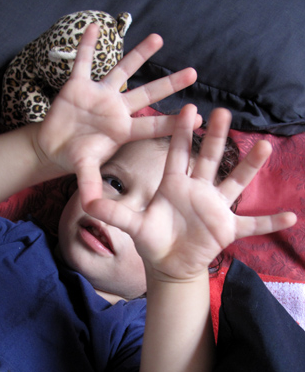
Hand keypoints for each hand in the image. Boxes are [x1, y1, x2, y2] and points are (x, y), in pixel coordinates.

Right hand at [36, 23, 199, 206]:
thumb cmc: (76, 157)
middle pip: (147, 95)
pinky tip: (95, 28)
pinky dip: (87, 46)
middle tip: (193, 73)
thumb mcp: (84, 170)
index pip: (151, 126)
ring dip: (139, 55)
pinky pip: (84, 62)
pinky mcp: (78, 86)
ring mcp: (100, 96)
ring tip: (159, 39)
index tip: (196, 118)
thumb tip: (92, 207)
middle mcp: (116, 110)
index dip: (172, 123)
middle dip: (169, 85)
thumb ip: (90, 184)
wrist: (54, 147)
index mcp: (121, 131)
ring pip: (123, 71)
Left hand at [88, 105, 296, 281]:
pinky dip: (269, 222)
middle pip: (209, 159)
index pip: (178, 153)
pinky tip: (290, 216)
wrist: (167, 262)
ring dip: (249, 166)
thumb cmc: (152, 239)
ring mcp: (215, 207)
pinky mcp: (227, 228)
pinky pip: (252, 224)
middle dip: (216, 138)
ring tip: (265, 147)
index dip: (181, 132)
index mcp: (174, 184)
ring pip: (234, 182)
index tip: (188, 108)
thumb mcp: (132, 224)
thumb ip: (114, 212)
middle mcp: (198, 189)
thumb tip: (86, 203)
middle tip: (223, 113)